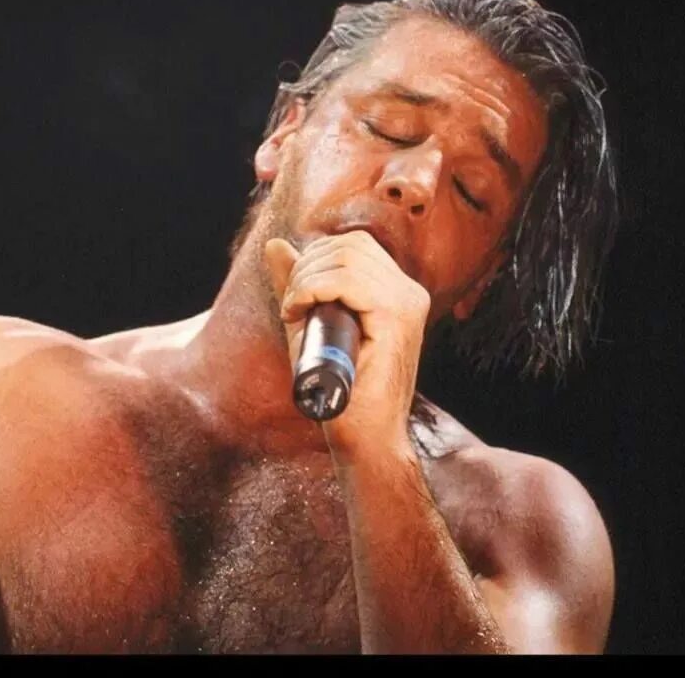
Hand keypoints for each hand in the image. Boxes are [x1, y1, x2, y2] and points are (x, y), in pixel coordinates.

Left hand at [264, 230, 430, 459]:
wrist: (367, 441)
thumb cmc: (342, 392)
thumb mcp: (311, 326)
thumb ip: (296, 285)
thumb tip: (275, 244)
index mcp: (398, 293)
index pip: (355, 245)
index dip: (314, 258)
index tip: (294, 298)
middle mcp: (409, 293)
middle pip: (350, 244)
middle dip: (306, 266)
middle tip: (291, 305)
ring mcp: (407, 304)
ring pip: (347, 256)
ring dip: (306, 278)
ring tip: (294, 311)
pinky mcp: (396, 320)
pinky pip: (348, 280)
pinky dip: (313, 288)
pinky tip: (298, 311)